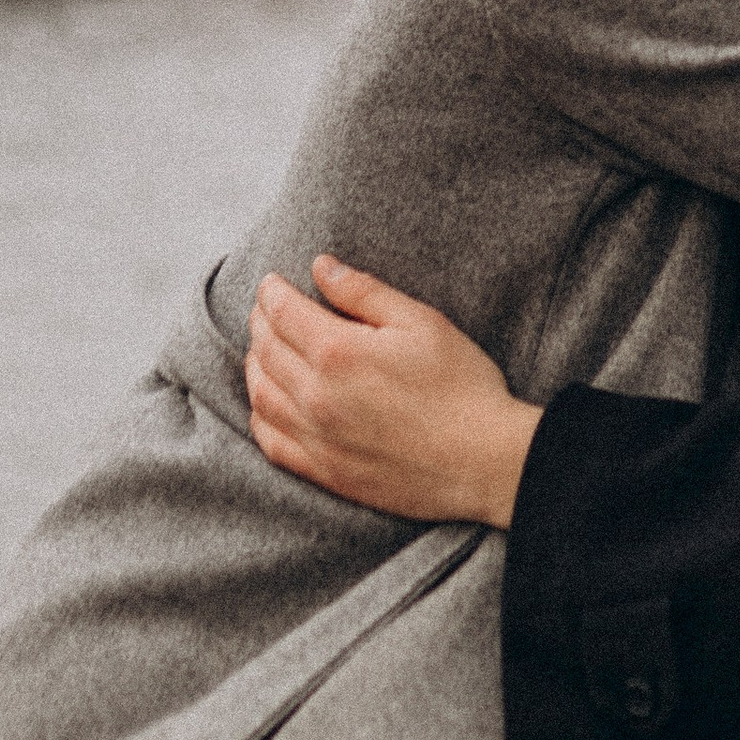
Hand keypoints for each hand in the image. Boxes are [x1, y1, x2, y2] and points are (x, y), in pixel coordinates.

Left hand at [245, 256, 540, 528]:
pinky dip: (260, 417)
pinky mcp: (326, 472)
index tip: (271, 281)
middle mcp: (317, 397)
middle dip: (260, 323)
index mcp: (339, 353)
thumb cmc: (462, 387)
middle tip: (265, 309)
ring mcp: (318, 439)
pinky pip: (272, 443)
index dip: (272, 292)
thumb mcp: (422, 322)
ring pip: (261, 396)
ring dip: (254, 367)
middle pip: (266, 352)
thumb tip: (322, 266)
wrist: (484, 462)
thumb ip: (365, 292)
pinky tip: (266, 404)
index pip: (283, 313)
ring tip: (262, 349)